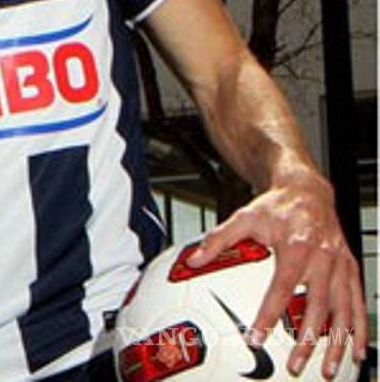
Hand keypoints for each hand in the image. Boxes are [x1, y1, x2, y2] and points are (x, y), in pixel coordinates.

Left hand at [186, 169, 366, 378]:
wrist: (307, 191)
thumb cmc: (276, 206)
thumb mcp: (243, 217)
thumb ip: (218, 239)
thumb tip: (194, 259)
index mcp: (297, 247)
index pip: (281, 288)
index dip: (269, 315)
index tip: (257, 337)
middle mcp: (324, 258)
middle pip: (317, 307)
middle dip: (307, 340)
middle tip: (295, 365)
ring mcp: (340, 265)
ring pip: (344, 311)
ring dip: (338, 343)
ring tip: (330, 370)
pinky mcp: (350, 268)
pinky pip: (357, 303)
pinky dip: (359, 329)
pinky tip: (355, 351)